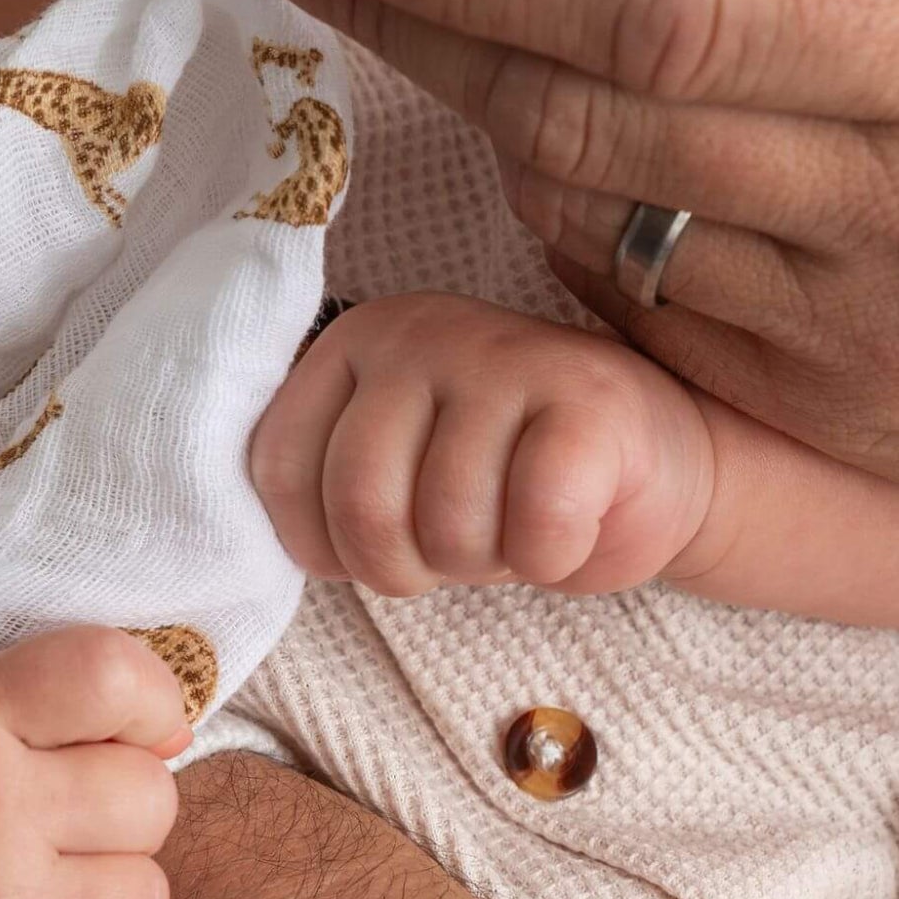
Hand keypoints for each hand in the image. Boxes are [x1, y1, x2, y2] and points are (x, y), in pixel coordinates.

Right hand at [0, 625, 189, 898]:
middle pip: (149, 794)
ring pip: (144, 896)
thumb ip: (56, 694)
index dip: (149, 695)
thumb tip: (179, 729)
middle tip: (49, 819)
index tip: (133, 721)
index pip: (108, 674)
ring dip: (104, 894)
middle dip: (119, 806)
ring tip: (26, 888)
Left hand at [249, 292, 713, 595]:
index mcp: (354, 342)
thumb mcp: (399, 461)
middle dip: (404, 567)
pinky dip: (552, 559)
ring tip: (513, 525)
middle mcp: (419, 331)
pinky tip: (568, 525)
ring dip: (486, 563)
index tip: (371, 549)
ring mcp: (504, 354)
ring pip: (449, 524)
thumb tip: (245, 538)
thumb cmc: (506, 474)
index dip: (321, 544)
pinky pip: (537, 524)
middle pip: (360, 501)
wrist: (654, 457)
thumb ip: (326, 474)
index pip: (279, 465)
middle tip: (452, 553)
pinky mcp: (588, 398)